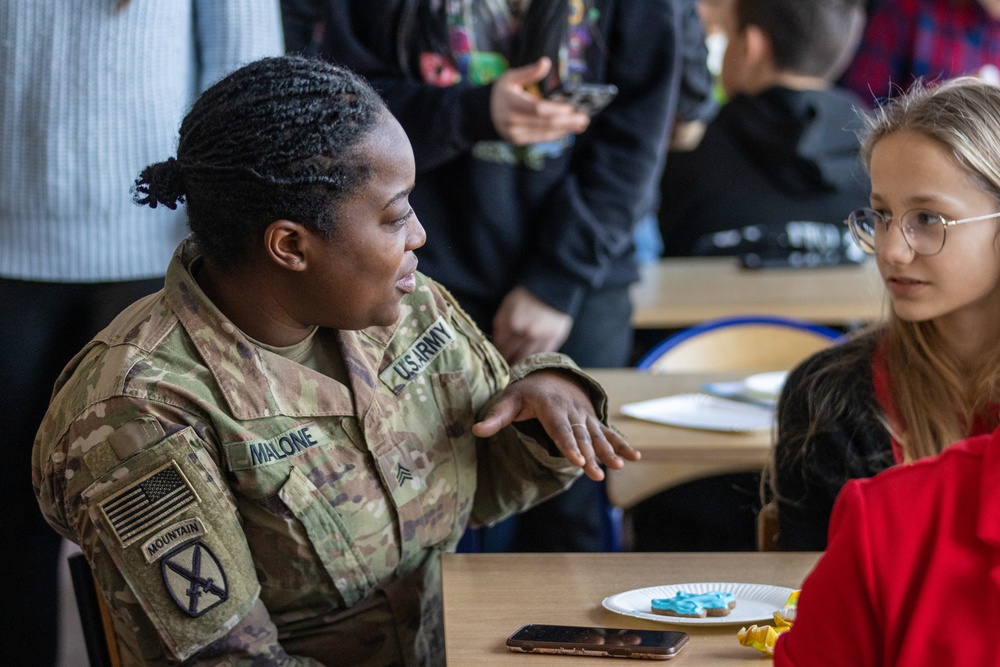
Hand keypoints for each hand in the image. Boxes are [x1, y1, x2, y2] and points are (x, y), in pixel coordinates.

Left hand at [472, 370, 639, 480]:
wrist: (552, 375)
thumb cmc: (526, 392)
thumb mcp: (509, 399)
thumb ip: (495, 416)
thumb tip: (475, 431)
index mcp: (551, 405)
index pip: (559, 428)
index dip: (568, 445)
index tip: (576, 460)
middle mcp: (571, 410)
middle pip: (581, 435)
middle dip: (590, 455)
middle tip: (597, 474)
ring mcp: (585, 415)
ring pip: (597, 435)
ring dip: (609, 450)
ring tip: (619, 465)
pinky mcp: (594, 421)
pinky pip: (609, 433)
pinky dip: (622, 444)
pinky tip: (634, 457)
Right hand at [489, 57, 590, 144]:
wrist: (484, 113)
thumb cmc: (502, 92)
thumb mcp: (511, 77)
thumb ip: (529, 72)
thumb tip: (546, 62)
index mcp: (511, 103)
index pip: (538, 109)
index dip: (556, 109)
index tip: (571, 107)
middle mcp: (512, 121)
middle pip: (545, 123)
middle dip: (566, 121)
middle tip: (584, 118)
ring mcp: (514, 134)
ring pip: (544, 133)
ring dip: (565, 129)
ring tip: (581, 125)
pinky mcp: (517, 141)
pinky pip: (540, 138)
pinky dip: (555, 134)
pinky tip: (567, 130)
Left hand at [491, 286, 572, 363]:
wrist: (553, 288)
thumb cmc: (526, 295)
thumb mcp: (507, 304)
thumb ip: (500, 324)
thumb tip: (496, 343)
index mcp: (511, 324)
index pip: (499, 347)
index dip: (496, 355)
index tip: (495, 360)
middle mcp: (525, 334)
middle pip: (511, 356)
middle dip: (506, 363)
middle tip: (504, 368)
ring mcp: (541, 338)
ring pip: (526, 360)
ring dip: (520, 365)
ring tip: (516, 368)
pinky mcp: (554, 340)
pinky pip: (541, 356)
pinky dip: (535, 360)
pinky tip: (531, 362)